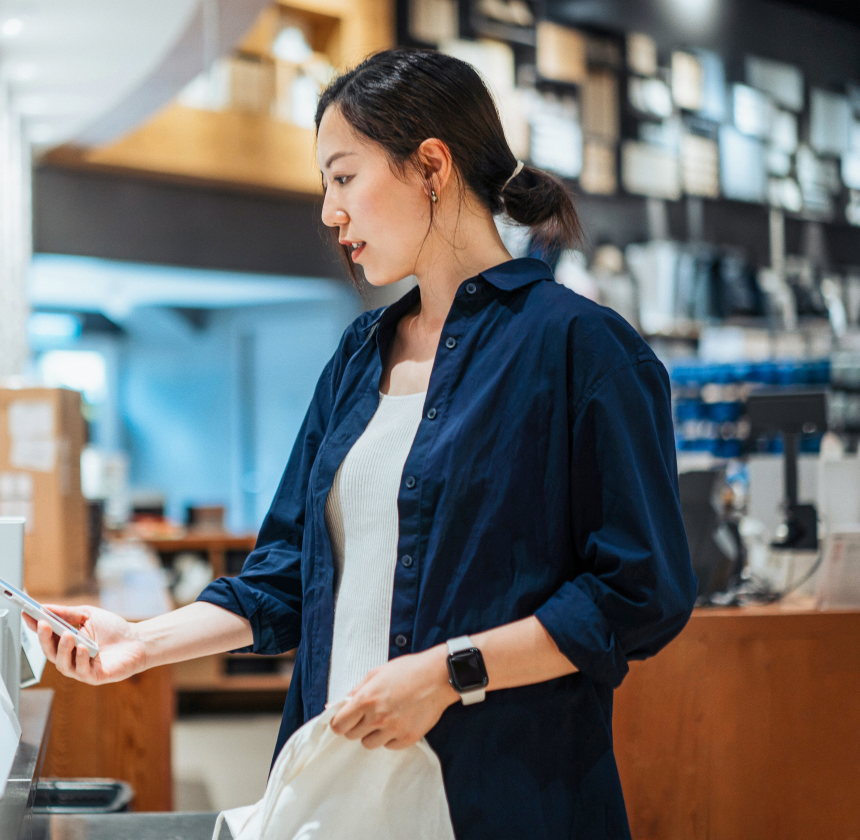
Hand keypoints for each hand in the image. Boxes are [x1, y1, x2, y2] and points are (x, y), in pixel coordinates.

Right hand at [24, 605, 146, 684]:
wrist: (138, 641)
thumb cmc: (113, 629)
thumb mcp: (89, 615)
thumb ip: (67, 613)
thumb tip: (45, 607)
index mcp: (67, 641)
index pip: (46, 636)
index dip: (35, 627)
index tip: (26, 614)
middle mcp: (70, 657)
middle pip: (50, 651)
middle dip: (45, 638)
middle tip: (44, 624)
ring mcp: (80, 668)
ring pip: (62, 663)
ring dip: (63, 649)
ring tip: (68, 635)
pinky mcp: (93, 676)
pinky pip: (81, 670)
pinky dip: (80, 659)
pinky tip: (83, 648)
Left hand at [330, 644, 459, 749]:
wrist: (438, 677)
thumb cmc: (408, 670)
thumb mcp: (377, 673)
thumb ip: (356, 690)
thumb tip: (337, 704)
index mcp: (366, 699)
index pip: (339, 725)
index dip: (340, 722)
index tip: (345, 720)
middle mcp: (377, 717)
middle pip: (352, 736)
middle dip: (356, 726)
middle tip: (368, 715)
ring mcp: (393, 729)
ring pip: (369, 744)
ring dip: (373, 733)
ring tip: (385, 718)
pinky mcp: (408, 738)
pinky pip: (389, 746)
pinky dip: (391, 738)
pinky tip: (399, 722)